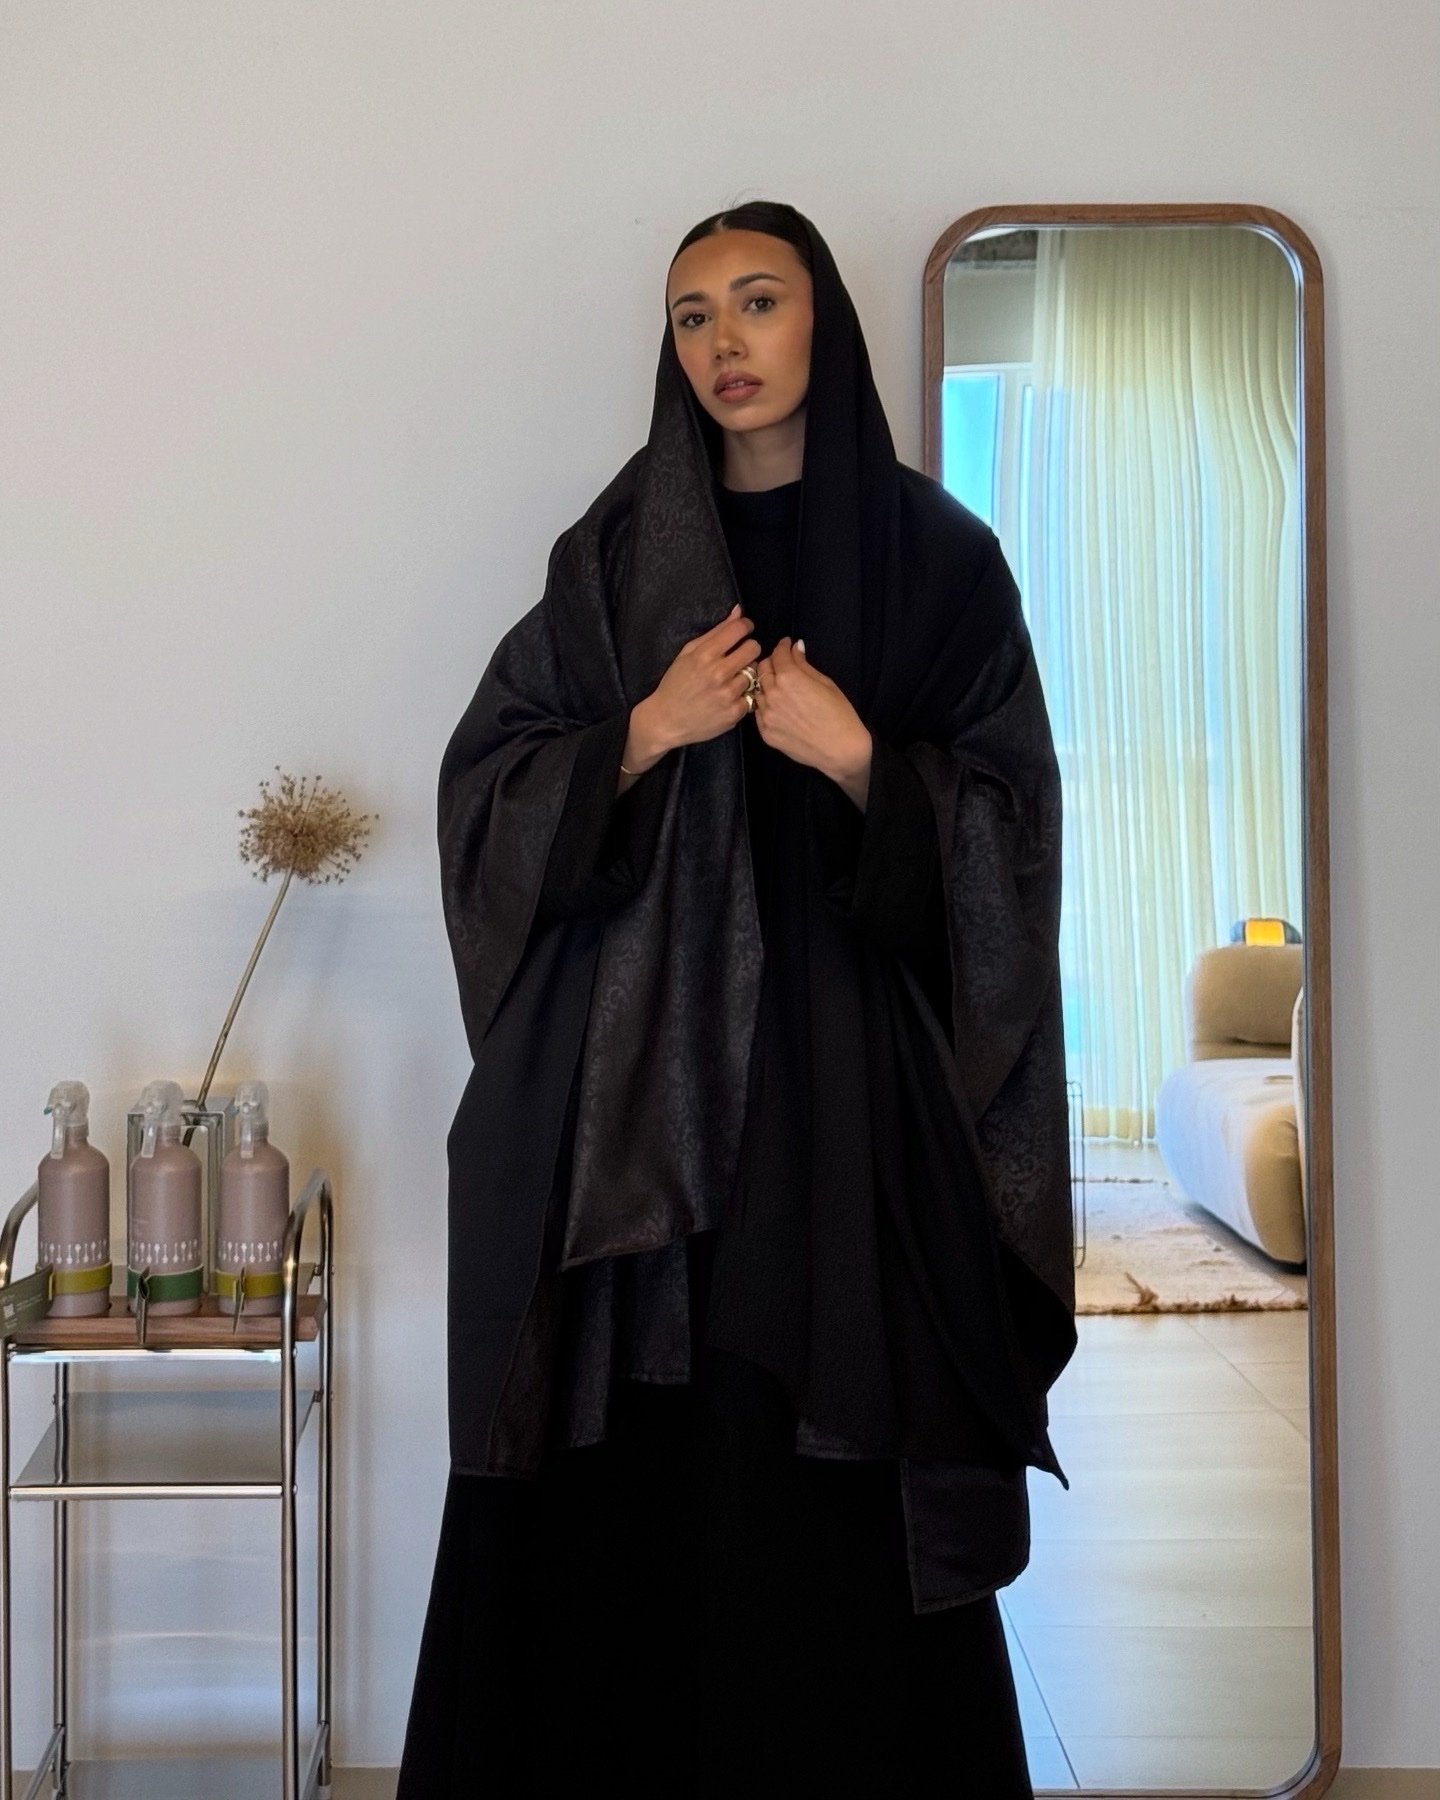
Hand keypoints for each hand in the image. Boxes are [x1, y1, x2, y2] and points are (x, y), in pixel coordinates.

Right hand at [633, 602, 762, 762]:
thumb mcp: (688, 653)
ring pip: (755, 672)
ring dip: (746, 674)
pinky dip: (744, 695)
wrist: (666, 720)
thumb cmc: (675, 684)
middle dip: (748, 649)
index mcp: (706, 654)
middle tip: (738, 657)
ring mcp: (728, 694)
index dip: (745, 627)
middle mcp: (719, 673)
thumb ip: (716, 631)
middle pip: (754, 648)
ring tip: (730, 680)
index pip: (740, 629)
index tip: (742, 632)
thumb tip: (739, 611)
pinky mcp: (734, 712)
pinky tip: (730, 696)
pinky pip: (752, 695)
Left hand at [753, 637, 872, 798]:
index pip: (777, 654)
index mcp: (789, 678)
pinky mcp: (765, 733)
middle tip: (783, 665)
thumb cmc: (840, 714)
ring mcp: (766, 715)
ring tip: (780, 687)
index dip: (783, 646)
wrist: (841, 750)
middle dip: (772, 663)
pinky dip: (766, 705)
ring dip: (766, 685)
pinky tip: (778, 707)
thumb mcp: (825, 683)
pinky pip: (759, 712)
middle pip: (763, 670)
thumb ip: (804, 664)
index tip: (786, 645)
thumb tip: (795, 648)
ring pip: (758, 691)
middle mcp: (772, 694)